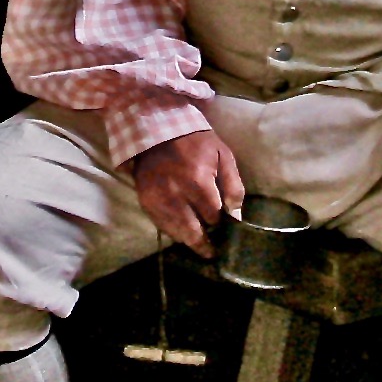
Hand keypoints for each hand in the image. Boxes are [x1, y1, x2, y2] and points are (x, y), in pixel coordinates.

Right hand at [128, 129, 243, 254]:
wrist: (158, 130)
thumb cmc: (196, 142)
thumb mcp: (223, 156)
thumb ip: (233, 186)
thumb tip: (236, 216)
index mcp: (198, 183)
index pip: (213, 218)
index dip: (220, 223)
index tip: (225, 227)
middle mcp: (175, 196)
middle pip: (193, 233)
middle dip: (204, 244)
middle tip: (213, 252)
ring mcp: (157, 200)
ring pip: (176, 233)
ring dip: (189, 240)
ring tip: (199, 242)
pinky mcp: (145, 202)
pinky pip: (161, 226)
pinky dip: (173, 230)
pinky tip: (182, 229)